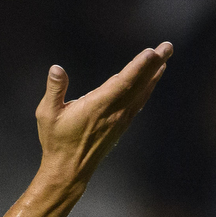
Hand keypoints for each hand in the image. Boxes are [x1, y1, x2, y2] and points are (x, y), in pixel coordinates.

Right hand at [35, 42, 172, 187]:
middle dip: (155, 63)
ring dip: (155, 73)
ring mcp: (121, 118)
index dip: (138, 66)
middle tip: (168, 47)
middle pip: (139, 84)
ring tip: (165, 57)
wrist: (69, 170)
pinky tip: (153, 79)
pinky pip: (139, 101)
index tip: (152, 52)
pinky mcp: (122, 124)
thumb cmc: (56, 141)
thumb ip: (54, 90)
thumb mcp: (47, 114)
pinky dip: (148, 87)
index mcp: (97, 106)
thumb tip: (56, 68)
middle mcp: (114, 111)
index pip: (122, 83)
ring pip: (142, 91)